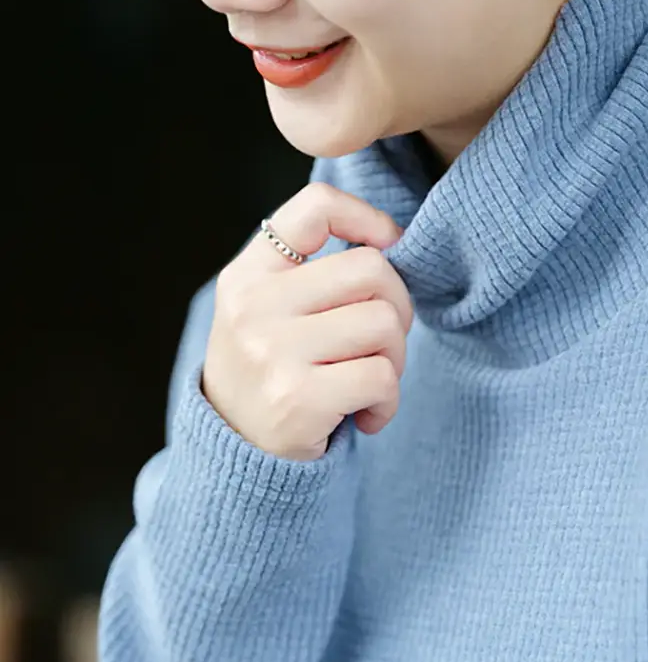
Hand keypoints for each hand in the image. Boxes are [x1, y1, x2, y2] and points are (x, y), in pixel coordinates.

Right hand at [202, 182, 412, 460]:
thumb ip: (315, 272)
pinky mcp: (297, 399)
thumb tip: (392, 243)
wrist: (236, 454)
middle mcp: (254, 305)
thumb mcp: (269, 309)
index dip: (368, 219)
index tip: (389, 247)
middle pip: (371, 269)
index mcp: (249, 273)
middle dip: (397, 307)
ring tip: (369, 381)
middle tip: (381, 343)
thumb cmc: (272, 372)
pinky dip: (388, 402)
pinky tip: (365, 415)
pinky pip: (382, 377)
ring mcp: (272, 351)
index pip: (316, 208)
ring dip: (395, 358)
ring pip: (384, 323)